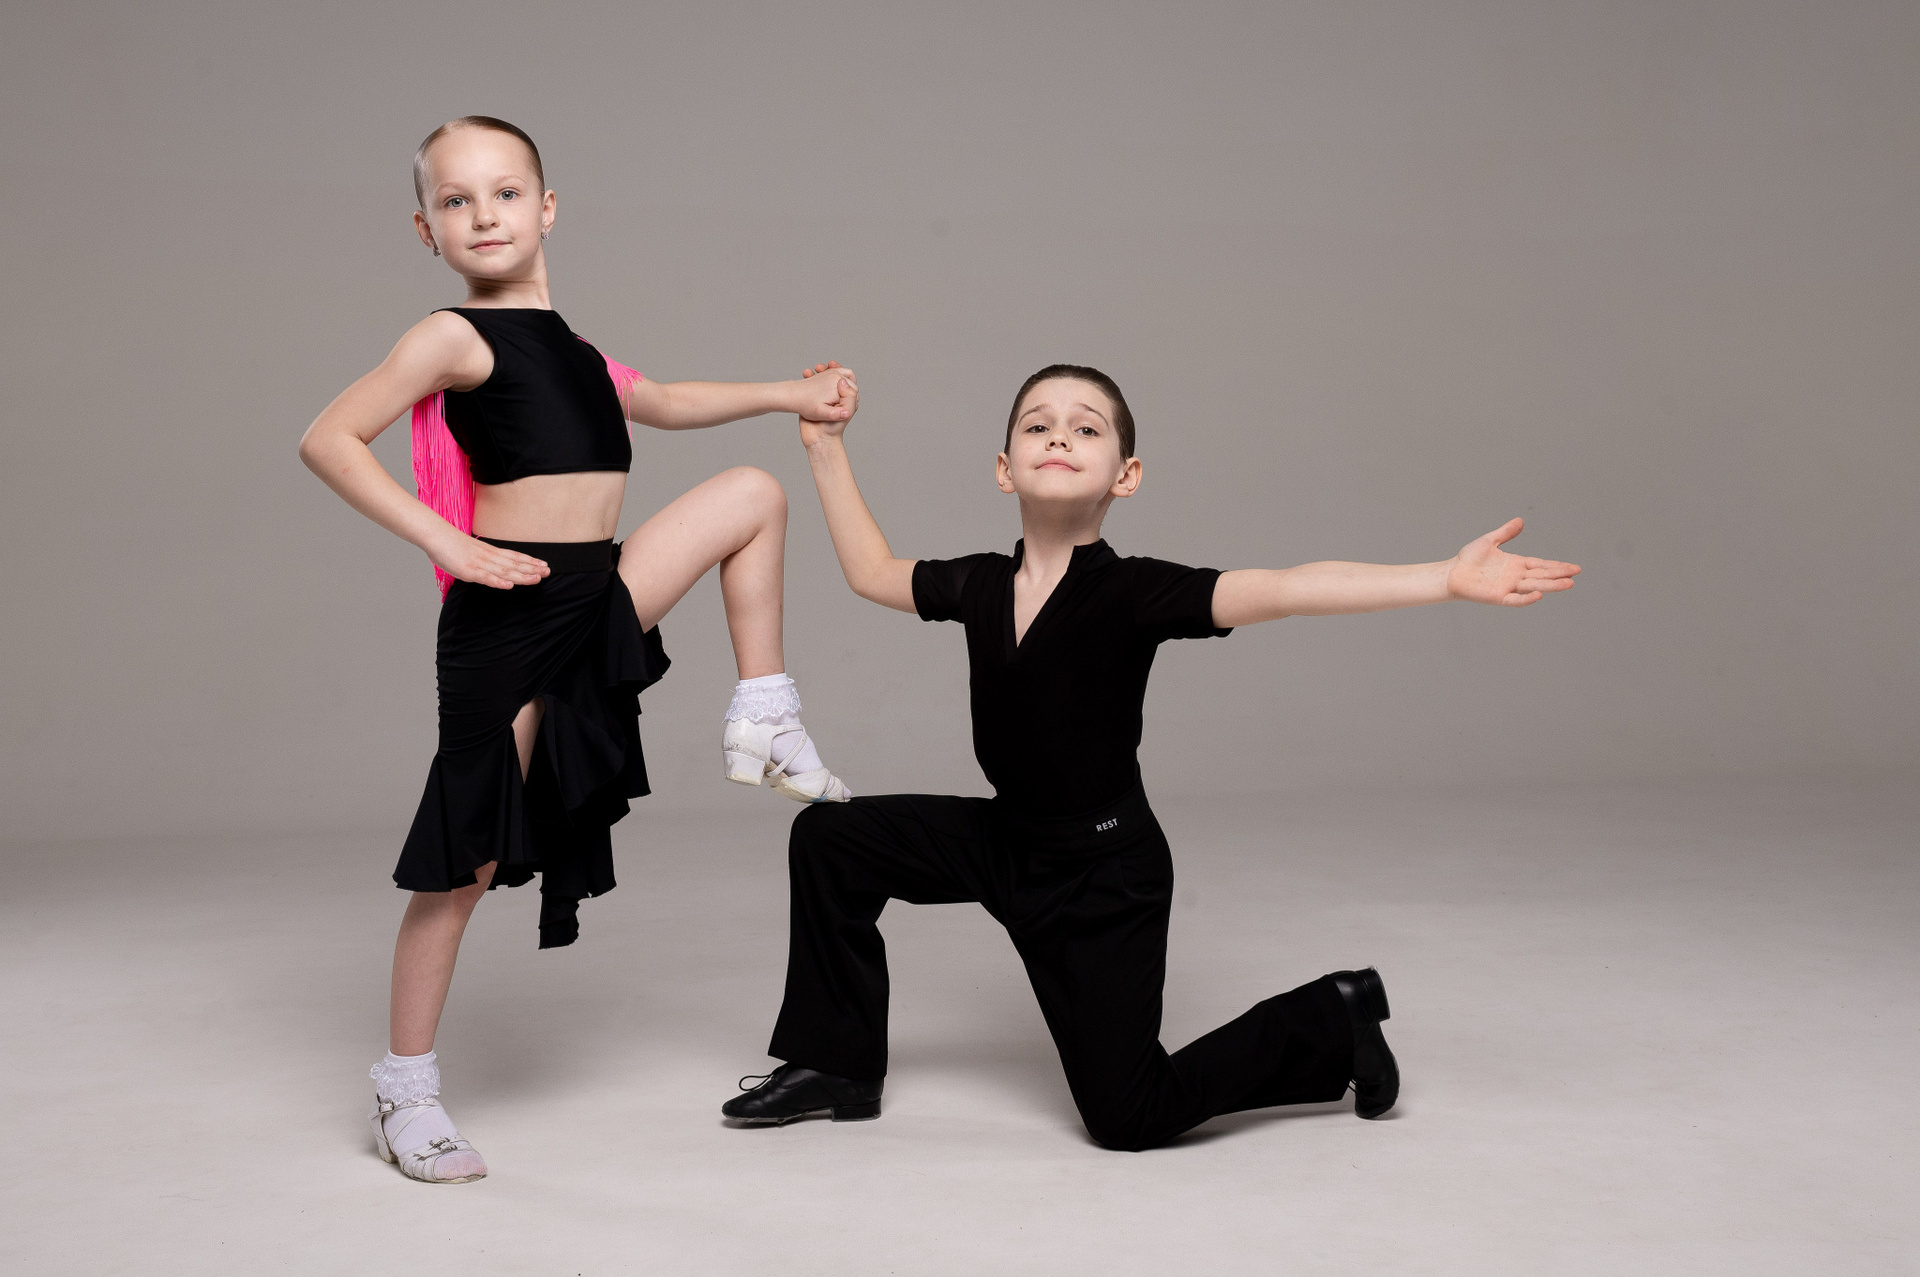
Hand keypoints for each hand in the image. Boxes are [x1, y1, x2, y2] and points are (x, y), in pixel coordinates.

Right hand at [428, 532, 550, 589]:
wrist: (435, 535)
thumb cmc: (451, 544)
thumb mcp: (472, 550)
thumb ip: (484, 558)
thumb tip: (493, 566)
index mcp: (489, 551)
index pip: (514, 556)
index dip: (530, 561)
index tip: (544, 565)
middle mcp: (488, 556)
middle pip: (513, 564)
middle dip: (531, 569)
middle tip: (548, 572)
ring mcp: (479, 563)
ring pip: (504, 571)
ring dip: (521, 576)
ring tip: (536, 579)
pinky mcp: (468, 570)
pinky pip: (485, 577)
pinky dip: (497, 582)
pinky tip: (508, 586)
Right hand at [797, 360, 857, 446]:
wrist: (818, 439)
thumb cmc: (833, 428)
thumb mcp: (845, 412)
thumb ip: (849, 397)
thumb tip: (842, 381)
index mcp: (847, 399)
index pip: (846, 380)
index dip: (839, 370)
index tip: (831, 365)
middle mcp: (837, 398)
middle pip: (833, 379)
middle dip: (826, 370)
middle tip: (818, 367)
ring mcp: (825, 400)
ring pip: (822, 382)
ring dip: (816, 375)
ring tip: (809, 372)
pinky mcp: (814, 403)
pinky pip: (812, 389)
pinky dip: (808, 381)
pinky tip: (804, 377)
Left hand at [1446, 518, 1579, 605]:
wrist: (1451, 573)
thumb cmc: (1469, 559)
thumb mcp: (1489, 541)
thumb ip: (1505, 532)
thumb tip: (1521, 521)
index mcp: (1516, 564)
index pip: (1541, 565)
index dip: (1557, 566)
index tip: (1574, 567)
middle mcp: (1516, 577)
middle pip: (1542, 575)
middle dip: (1559, 574)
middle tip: (1577, 573)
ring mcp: (1508, 587)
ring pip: (1534, 586)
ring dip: (1551, 586)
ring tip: (1569, 584)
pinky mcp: (1498, 597)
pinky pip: (1515, 599)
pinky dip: (1526, 598)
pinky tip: (1539, 594)